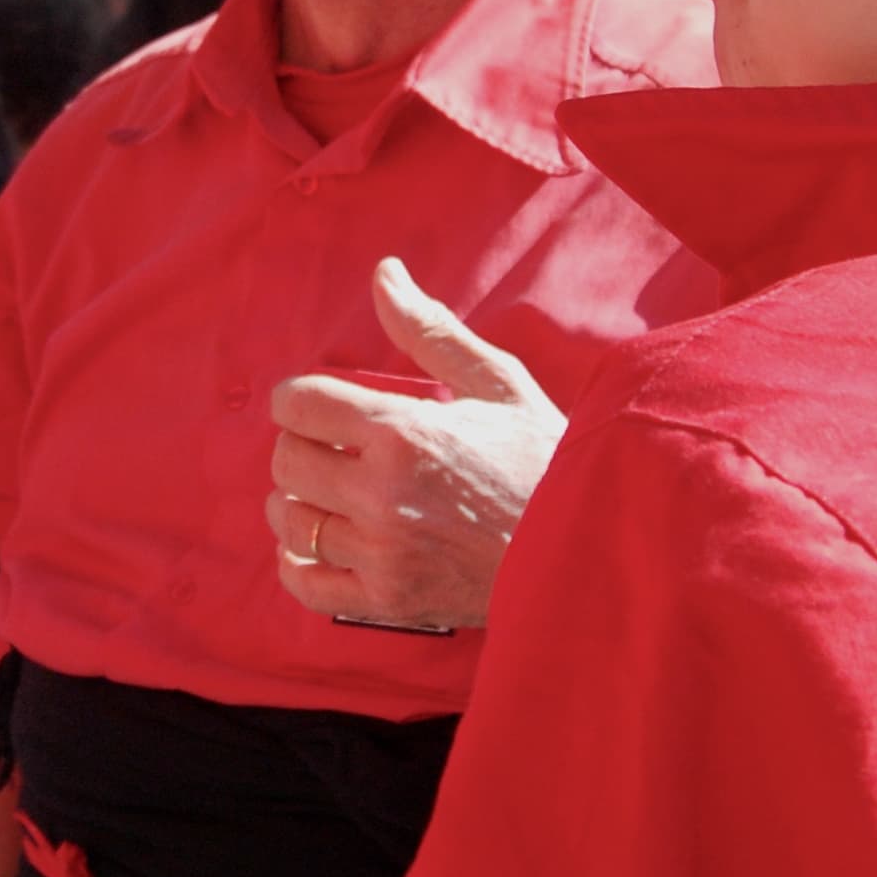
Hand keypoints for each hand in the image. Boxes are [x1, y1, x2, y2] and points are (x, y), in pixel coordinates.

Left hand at [264, 258, 565, 632]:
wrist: (589, 547)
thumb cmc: (545, 459)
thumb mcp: (498, 382)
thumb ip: (431, 331)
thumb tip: (384, 274)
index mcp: (405, 434)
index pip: (300, 404)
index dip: (298, 397)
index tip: (316, 403)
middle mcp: (384, 495)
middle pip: (287, 461)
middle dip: (300, 445)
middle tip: (330, 445)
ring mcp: (384, 554)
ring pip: (290, 521)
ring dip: (297, 501)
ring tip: (327, 492)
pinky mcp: (389, 602)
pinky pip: (306, 585)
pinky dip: (297, 563)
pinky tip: (317, 543)